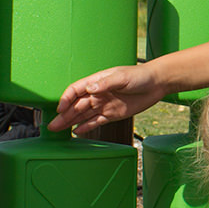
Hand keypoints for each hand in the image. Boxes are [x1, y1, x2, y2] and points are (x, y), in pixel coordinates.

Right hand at [48, 64, 167, 134]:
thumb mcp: (122, 77)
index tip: (60, 109)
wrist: (156, 84)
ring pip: (83, 115)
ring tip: (58, 130)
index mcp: (97, 81)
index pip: (75, 90)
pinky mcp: (112, 114)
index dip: (66, 99)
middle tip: (52, 126)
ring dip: (70, 122)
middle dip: (63, 115)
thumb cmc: (139, 76)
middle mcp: (97, 94)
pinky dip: (86, 127)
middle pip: (76, 105)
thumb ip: (106, 83)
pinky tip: (75, 132)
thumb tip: (90, 89)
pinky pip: (95, 121)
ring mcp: (104, 104)